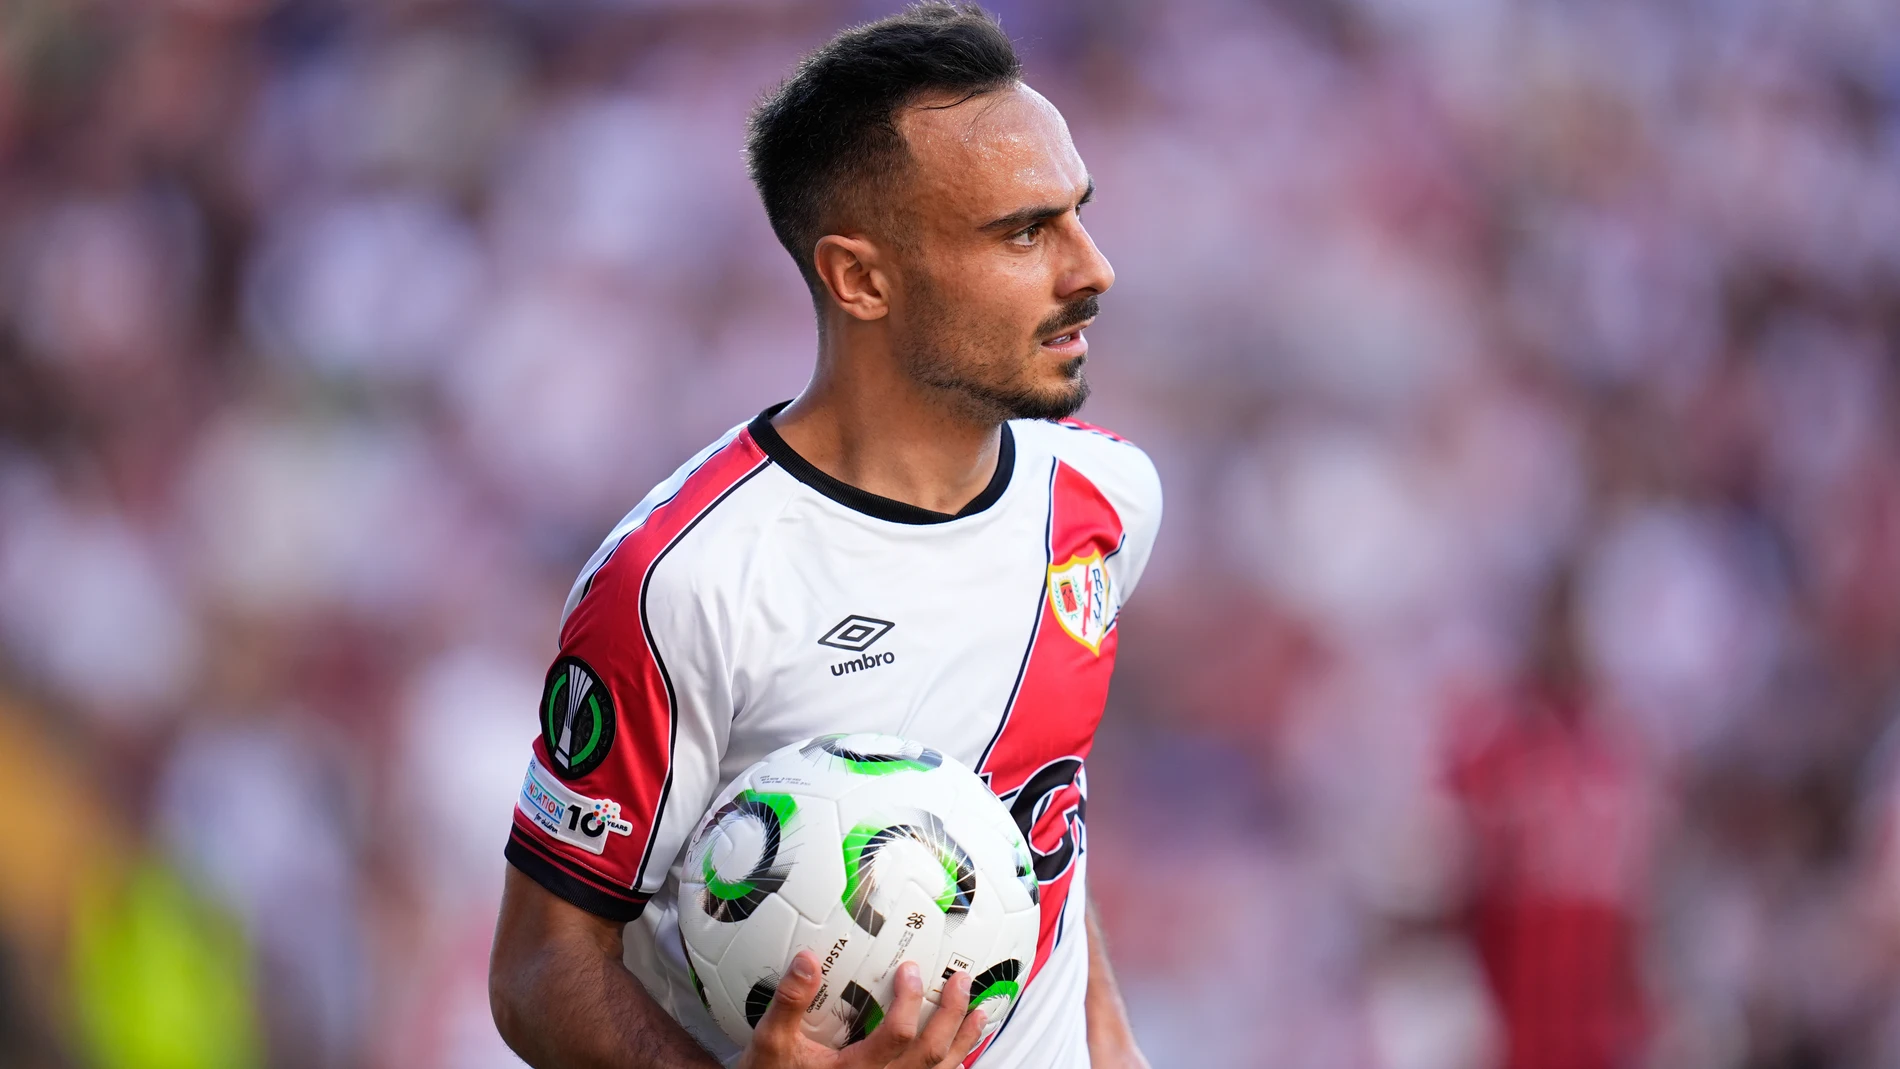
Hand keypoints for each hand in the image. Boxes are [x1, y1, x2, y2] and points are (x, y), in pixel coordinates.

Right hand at [735, 952, 987, 1068]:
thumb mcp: (772, 1041)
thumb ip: (790, 1002)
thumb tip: (806, 959)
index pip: (897, 1036)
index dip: (909, 1002)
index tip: (911, 971)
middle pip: (930, 1053)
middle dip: (950, 1016)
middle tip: (959, 982)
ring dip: (961, 1043)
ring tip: (979, 1015)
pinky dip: (950, 1064)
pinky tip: (959, 1051)